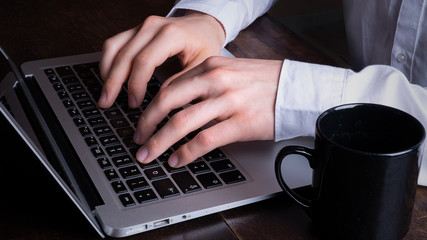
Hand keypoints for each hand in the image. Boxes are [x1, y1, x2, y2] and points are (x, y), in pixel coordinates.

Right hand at [98, 11, 224, 108]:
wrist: (203, 26)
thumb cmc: (204, 45)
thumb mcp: (203, 65)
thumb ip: (184, 80)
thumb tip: (162, 99)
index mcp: (171, 34)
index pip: (145, 60)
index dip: (136, 84)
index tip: (134, 102)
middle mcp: (152, 26)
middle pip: (125, 55)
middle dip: (113, 82)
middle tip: (107, 103)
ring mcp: (141, 26)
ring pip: (113, 47)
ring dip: (106, 72)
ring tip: (105, 94)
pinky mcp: (135, 30)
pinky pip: (114, 44)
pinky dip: (108, 62)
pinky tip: (108, 79)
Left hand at [133, 56, 281, 167]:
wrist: (296, 89)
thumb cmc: (264, 81)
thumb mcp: (230, 70)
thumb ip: (204, 81)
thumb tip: (177, 98)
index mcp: (210, 66)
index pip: (169, 86)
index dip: (151, 106)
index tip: (143, 120)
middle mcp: (215, 81)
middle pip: (167, 103)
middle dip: (146, 124)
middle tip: (138, 138)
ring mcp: (227, 102)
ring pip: (181, 123)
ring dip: (159, 142)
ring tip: (148, 154)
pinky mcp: (240, 123)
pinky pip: (204, 140)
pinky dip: (185, 153)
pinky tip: (177, 160)